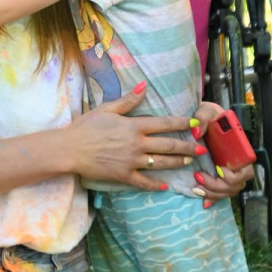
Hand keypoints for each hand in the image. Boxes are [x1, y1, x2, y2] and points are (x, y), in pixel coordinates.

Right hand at [69, 85, 201, 191]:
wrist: (70, 149)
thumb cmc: (86, 127)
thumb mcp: (106, 109)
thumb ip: (128, 100)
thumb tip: (144, 86)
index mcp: (133, 126)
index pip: (164, 123)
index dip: (181, 123)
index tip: (194, 123)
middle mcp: (137, 144)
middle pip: (168, 145)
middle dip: (187, 147)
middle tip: (201, 149)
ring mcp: (132, 162)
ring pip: (161, 163)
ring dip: (177, 163)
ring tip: (189, 163)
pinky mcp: (124, 176)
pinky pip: (144, 182)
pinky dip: (156, 185)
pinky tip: (166, 186)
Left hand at [190, 101, 253, 204]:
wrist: (204, 119)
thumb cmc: (209, 115)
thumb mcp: (206, 111)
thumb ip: (202, 118)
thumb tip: (196, 133)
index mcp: (239, 148)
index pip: (245, 170)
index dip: (233, 175)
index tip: (218, 168)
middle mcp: (237, 163)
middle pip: (236, 185)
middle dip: (218, 186)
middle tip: (199, 176)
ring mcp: (229, 171)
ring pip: (228, 191)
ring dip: (213, 193)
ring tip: (196, 187)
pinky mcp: (219, 176)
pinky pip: (221, 193)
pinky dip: (213, 199)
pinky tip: (204, 202)